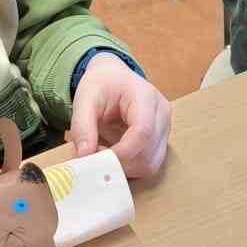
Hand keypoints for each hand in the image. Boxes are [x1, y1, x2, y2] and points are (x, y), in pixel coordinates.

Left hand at [69, 54, 171, 178]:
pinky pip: (148, 165)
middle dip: (119, 162)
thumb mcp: (85, 99)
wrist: (113, 79)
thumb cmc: (102, 85)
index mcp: (146, 96)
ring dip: (124, 167)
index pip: (143, 132)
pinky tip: (114, 153)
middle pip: (148, 154)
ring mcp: (165, 129)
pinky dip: (129, 166)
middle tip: (95, 154)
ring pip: (150, 164)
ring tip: (104, 152)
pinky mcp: (161, 142)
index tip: (96, 159)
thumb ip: (82, 126)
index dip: (121, 152)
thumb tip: (84, 156)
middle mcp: (162, 114)